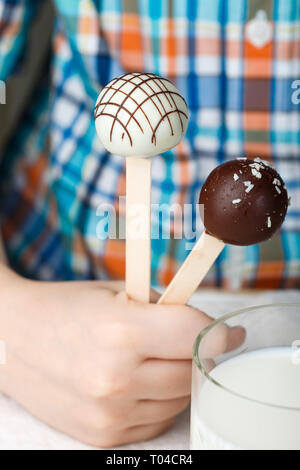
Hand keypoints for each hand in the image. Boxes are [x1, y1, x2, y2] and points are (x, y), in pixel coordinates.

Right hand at [0, 275, 243, 446]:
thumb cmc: (66, 308)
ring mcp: (109, 413)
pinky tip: (139, 379)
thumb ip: (165, 310)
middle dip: (200, 354)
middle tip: (190, 340)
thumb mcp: (116, 294)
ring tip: (155, 357)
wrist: (14, 341)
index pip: (196, 337)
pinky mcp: (103, 434)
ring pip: (179, 399)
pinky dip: (159, 400)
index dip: (220, 333)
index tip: (230, 333)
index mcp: (121, 332)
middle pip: (193, 371)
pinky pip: (156, 420)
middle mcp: (115, 379)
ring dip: (179, 378)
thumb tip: (210, 330)